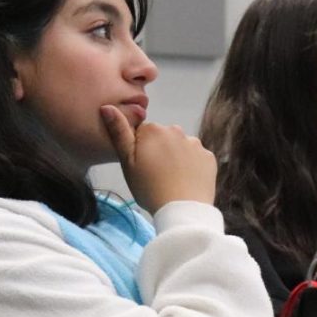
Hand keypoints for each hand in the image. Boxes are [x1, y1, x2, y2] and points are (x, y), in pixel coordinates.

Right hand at [101, 105, 216, 213]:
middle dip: (159, 151)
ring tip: (172, 180)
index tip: (142, 167)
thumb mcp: (127, 163)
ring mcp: (195, 143)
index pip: (142, 133)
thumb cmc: (149, 188)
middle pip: (163, 138)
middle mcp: (176, 130)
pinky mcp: (209, 157)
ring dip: (176, 158)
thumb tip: (107, 107)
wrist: (182, 209)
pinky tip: (187, 181)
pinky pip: (197, 158)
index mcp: (153, 130)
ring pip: (181, 147)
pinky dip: (192, 166)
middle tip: (156, 175)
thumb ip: (119, 133)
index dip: (139, 150)